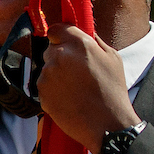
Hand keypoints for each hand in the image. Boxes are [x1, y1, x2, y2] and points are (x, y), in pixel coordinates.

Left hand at [37, 23, 138, 149]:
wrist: (105, 124)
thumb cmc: (112, 91)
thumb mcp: (112, 58)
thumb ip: (94, 41)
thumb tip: (83, 32)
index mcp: (79, 44)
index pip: (56, 29)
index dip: (61, 35)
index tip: (65, 42)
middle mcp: (59, 56)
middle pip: (51, 48)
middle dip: (60, 56)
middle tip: (76, 71)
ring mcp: (48, 74)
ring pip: (47, 67)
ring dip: (56, 74)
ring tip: (75, 88)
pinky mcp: (41, 92)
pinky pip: (44, 85)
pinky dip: (53, 89)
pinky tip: (69, 97)